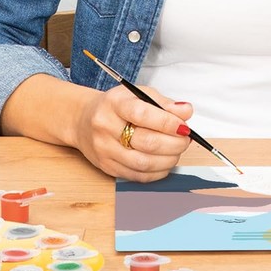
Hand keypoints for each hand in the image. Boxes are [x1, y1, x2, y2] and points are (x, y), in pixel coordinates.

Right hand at [73, 84, 192, 181]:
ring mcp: (105, 150)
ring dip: (168, 159)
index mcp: (115, 104)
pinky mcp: (107, 167)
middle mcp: (106, 127)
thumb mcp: (138, 94)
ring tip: (177, 150)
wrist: (83, 119)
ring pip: (143, 163)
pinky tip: (165, 162)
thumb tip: (186, 112)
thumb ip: (163, 103)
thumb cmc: (117, 105)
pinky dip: (157, 172)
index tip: (184, 126)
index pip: (143, 115)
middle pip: (146, 142)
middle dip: (174, 143)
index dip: (168, 122)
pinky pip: (137, 176)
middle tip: (186, 139)